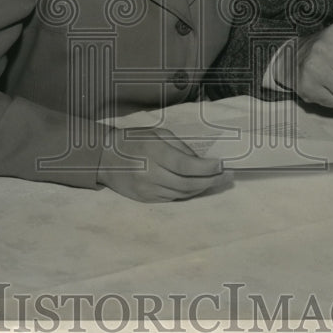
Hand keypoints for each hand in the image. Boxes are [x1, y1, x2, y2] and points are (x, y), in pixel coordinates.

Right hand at [97, 127, 229, 202]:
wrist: (105, 158)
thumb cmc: (134, 140)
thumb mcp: (157, 133)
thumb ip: (179, 146)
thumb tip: (200, 160)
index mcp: (154, 153)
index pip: (186, 165)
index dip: (207, 167)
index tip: (222, 164)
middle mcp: (151, 174)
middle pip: (188, 183)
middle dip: (211, 180)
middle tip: (227, 175)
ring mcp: (148, 190)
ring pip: (183, 194)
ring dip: (202, 188)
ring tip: (217, 181)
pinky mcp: (146, 199)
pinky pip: (173, 198)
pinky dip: (188, 193)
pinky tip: (198, 186)